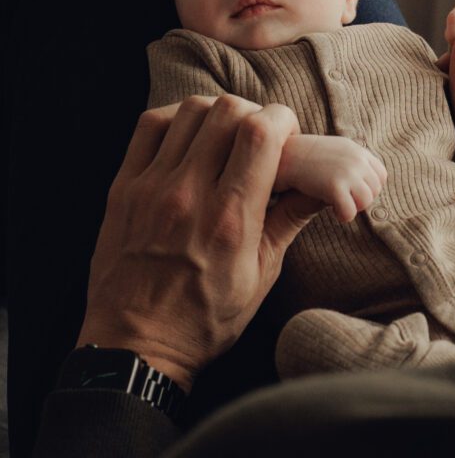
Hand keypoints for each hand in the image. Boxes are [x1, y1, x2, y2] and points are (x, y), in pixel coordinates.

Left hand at [78, 95, 322, 390]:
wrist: (136, 346)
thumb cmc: (206, 319)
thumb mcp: (262, 275)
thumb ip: (290, 220)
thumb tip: (326, 186)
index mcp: (232, 218)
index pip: (261, 132)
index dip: (282, 120)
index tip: (287, 136)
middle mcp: (190, 194)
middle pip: (227, 111)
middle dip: (253, 114)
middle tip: (258, 138)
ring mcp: (151, 187)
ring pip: (189, 111)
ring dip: (216, 115)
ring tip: (225, 139)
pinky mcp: (123, 188)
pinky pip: (149, 126)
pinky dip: (175, 120)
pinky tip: (188, 139)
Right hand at [276, 134, 387, 222]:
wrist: (283, 153)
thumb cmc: (305, 156)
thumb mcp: (333, 151)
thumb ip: (351, 162)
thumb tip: (365, 187)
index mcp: (357, 150)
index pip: (381, 176)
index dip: (368, 188)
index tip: (351, 192)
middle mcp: (356, 159)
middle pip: (374, 190)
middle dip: (359, 200)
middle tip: (341, 200)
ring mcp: (347, 172)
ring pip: (366, 202)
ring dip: (352, 207)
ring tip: (336, 205)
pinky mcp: (335, 186)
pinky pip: (350, 211)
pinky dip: (343, 216)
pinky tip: (331, 210)